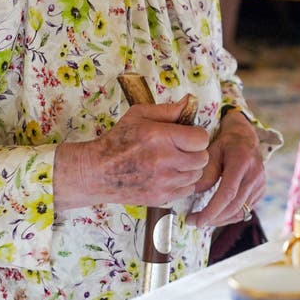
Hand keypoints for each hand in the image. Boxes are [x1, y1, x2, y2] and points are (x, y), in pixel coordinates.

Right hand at [54, 101, 209, 210]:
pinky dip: (182, 183)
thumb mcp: (139, 115)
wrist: (97, 172)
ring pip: (196, 175)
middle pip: (202, 158)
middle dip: (195, 152)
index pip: (201, 139)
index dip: (196, 136)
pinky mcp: (160, 198)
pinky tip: (168, 176)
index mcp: (161, 137)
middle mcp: (164, 161)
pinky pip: (187, 190)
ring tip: (174, 162)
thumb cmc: (118, 141)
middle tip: (181, 150)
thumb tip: (190, 102)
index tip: (187, 136)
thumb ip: (168, 109)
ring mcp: (163, 182)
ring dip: (189, 168)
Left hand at [186, 109, 267, 229]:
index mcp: (242, 162)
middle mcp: (255, 174)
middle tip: (194, 222)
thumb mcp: (211, 150)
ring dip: (221, 220)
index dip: (212, 210)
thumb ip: (206, 171)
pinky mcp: (260, 190)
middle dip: (213, 219)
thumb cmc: (225, 143)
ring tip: (203, 219)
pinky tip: (217, 214)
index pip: (228, 193)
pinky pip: (245, 210)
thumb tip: (196, 193)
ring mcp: (260, 184)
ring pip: (240, 212)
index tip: (196, 220)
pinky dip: (230, 216)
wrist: (245, 137)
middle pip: (235, 206)